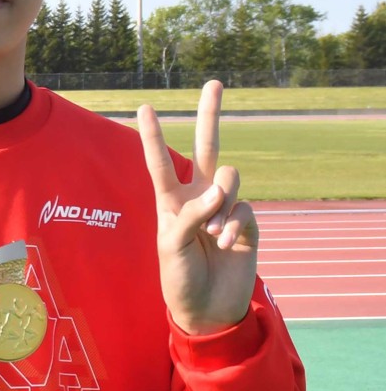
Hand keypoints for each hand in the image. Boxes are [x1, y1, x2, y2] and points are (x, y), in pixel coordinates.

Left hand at [138, 81, 257, 334]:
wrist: (207, 308)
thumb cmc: (179, 278)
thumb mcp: (172, 247)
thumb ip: (191, 215)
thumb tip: (219, 189)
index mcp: (171, 201)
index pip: (161, 163)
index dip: (153, 136)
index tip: (144, 107)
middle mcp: (198, 197)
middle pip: (207, 147)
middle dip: (211, 115)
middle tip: (214, 82)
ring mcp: (224, 207)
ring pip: (230, 178)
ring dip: (221, 202)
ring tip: (212, 233)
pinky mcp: (246, 220)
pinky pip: (243, 207)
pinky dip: (234, 224)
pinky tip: (226, 243)